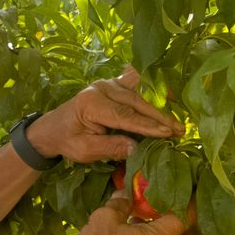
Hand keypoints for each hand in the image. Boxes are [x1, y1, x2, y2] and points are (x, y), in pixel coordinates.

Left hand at [27, 65, 183, 163]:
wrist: (54, 127)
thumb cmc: (69, 140)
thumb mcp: (86, 150)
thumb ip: (110, 148)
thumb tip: (137, 148)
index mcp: (91, 103)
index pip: (124, 115)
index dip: (147, 125)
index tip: (167, 133)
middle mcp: (101, 88)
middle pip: (135, 103)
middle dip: (159, 118)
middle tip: (180, 131)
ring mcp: (109, 83)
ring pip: (139, 96)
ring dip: (159, 109)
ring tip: (177, 124)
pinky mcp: (115, 84)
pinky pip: (136, 84)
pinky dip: (152, 88)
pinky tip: (169, 91)